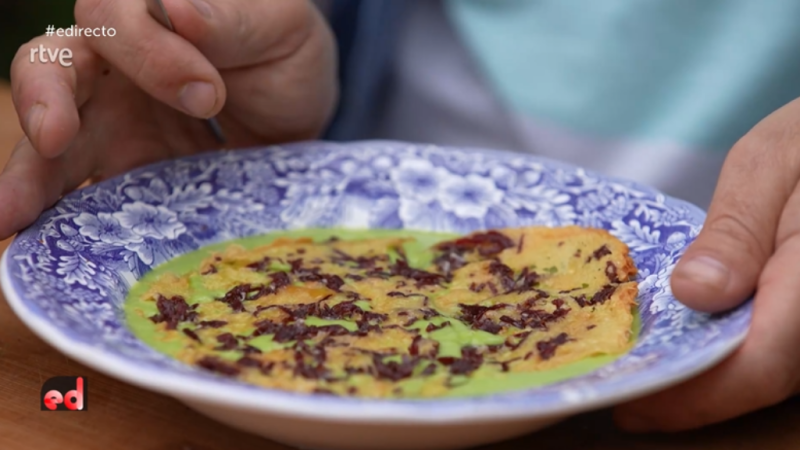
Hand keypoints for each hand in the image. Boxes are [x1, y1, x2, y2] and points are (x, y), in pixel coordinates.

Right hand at [3, 0, 336, 238]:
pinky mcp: (127, 178)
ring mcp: (114, 128)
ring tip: (8, 218)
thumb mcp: (276, 28)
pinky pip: (86, 198)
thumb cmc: (282, 53)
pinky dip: (64, 223)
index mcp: (147, 19)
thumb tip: (176, 9)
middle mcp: (115, 70)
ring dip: (29, 178)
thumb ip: (231, 19)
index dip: (146, 51)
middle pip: (52, 72)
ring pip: (52, 145)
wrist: (299, 113)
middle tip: (53, 138)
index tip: (209, 94)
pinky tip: (45, 249)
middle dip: (43, 103)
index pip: (111, 18)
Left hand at [615, 97, 799, 430]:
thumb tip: (695, 293)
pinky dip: (729, 359)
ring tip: (645, 379)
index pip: (760, 365)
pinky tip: (687, 350)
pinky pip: (775, 351)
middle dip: (691, 397)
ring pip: (772, 373)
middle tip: (624, 397)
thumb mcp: (769, 166)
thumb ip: (738, 232)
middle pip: (763, 380)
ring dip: (708, 384)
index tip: (631, 403)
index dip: (694, 395)